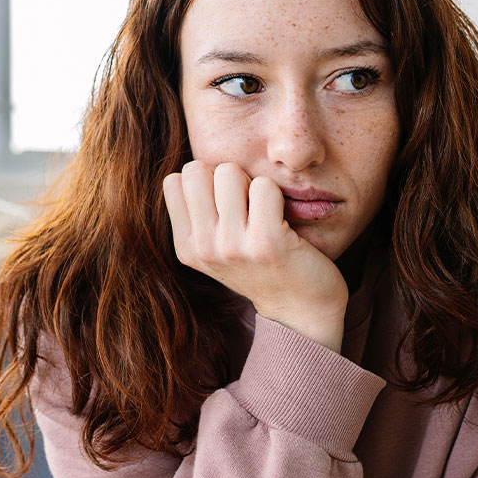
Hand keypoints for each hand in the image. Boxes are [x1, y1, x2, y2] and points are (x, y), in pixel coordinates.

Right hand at [163, 161, 349, 351]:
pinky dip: (276, 193)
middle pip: (196, 169)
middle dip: (225, 176)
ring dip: (251, 182)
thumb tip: (194, 169)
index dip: (205, 181)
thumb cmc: (262, 266)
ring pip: (228, 171)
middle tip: (246, 203)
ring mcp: (232, 247)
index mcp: (187, 247)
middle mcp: (203, 248)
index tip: (226, 204)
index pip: (176, 180)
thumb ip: (199, 213)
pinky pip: (264, 186)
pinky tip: (282, 219)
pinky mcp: (266, 242)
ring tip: (264, 210)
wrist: (301, 308)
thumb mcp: (216, 248)